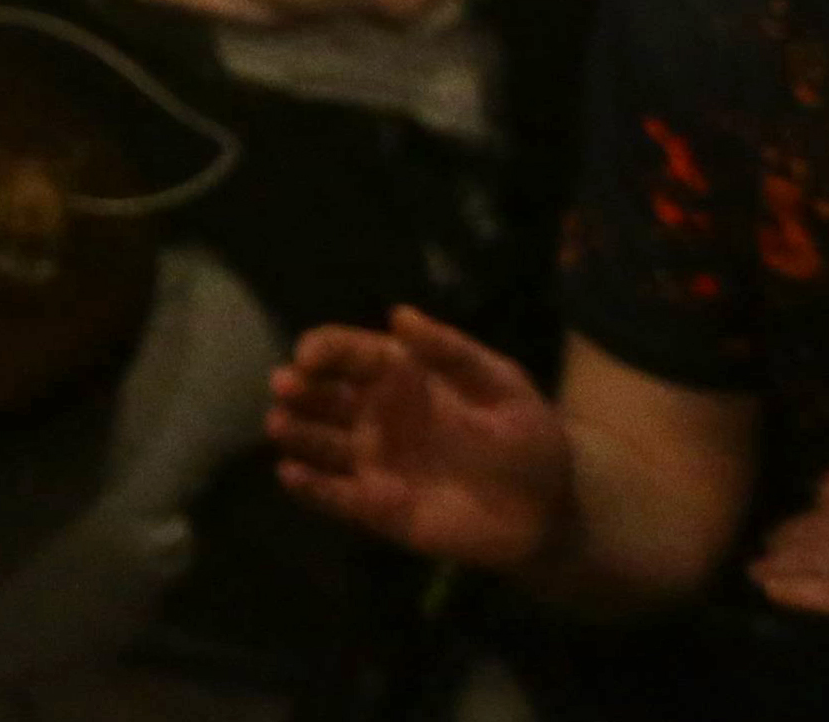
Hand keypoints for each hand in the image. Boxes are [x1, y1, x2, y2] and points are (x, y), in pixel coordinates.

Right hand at [267, 310, 574, 570]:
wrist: (548, 514)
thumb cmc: (528, 440)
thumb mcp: (502, 385)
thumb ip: (452, 351)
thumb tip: (399, 314)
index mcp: (403, 377)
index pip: (349, 353)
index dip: (324, 349)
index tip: (308, 356)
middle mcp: (377, 415)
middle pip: (322, 394)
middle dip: (297, 387)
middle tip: (285, 387)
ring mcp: (374, 462)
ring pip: (318, 442)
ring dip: (294, 432)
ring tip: (279, 425)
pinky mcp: (377, 508)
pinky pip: (333, 496)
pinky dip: (309, 486)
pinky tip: (290, 474)